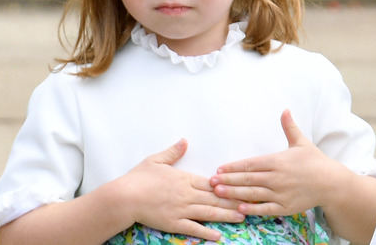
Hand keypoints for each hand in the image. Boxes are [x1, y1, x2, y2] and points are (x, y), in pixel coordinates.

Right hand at [116, 139, 244, 240]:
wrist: (124, 197)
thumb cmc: (138, 178)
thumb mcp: (156, 160)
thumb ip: (173, 152)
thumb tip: (185, 141)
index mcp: (185, 179)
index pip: (212, 183)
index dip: (229, 185)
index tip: (242, 185)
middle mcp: (187, 194)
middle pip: (215, 198)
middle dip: (234, 201)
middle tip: (251, 202)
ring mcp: (181, 210)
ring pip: (209, 213)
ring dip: (226, 215)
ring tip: (242, 217)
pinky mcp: (174, 223)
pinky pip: (193, 228)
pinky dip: (206, 232)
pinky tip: (218, 235)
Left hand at [211, 110, 350, 216]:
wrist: (331, 183)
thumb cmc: (315, 161)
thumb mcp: (301, 142)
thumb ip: (289, 127)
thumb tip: (285, 109)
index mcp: (278, 161)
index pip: (251, 164)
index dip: (234, 167)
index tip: (220, 168)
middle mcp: (277, 178)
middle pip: (247, 179)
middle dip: (228, 180)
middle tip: (211, 182)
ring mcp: (281, 193)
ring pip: (252, 194)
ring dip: (234, 194)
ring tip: (218, 193)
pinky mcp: (285, 207)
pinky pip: (264, 209)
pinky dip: (251, 209)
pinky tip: (238, 208)